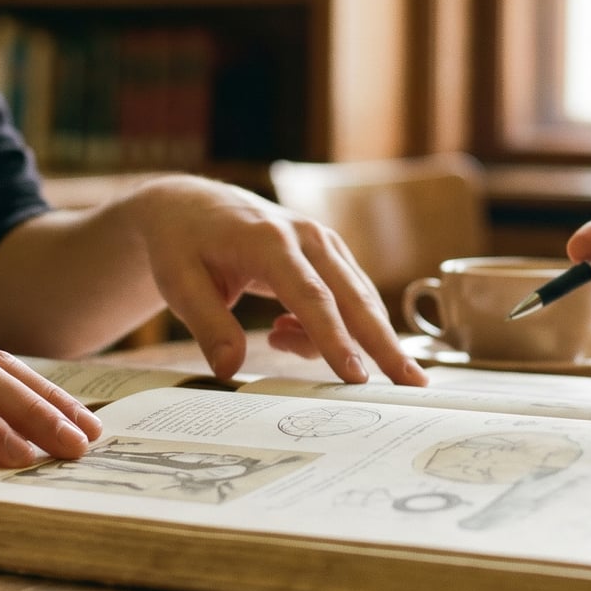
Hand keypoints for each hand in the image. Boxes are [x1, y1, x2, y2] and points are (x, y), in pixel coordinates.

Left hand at [124, 175, 429, 386]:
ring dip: (348, 339)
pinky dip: (329, 327)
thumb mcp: (179, 283)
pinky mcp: (330, 254)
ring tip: (280, 342)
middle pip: (355, 298)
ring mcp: (324, 242)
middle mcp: (308, 237)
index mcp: (270, 240)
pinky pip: (347, 298)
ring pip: (358, 300)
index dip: (335, 339)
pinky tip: (283, 331)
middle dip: (385, 345)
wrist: (190, 206)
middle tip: (412, 384)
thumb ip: (208, 325)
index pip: (312, 297)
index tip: (355, 376)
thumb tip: (230, 370)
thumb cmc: (183, 244)